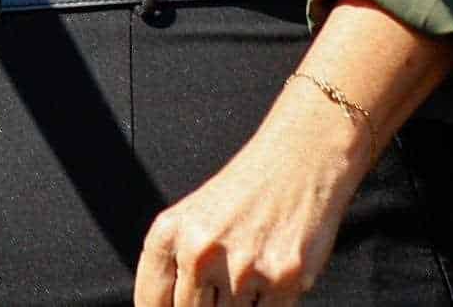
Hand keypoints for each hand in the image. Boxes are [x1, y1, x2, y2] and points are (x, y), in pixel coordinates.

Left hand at [135, 92, 363, 306]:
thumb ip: (176, 265)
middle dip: (208, 306)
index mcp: (169, 233)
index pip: (152, 301)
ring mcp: (242, 267)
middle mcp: (200, 250)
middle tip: (222, 289)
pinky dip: (268, 305)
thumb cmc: (247, 191)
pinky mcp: (283, 278)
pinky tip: (271, 281)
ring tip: (249, 277)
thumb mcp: (194, 218)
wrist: (300, 160)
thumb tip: (171, 306)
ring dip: (239, 306)